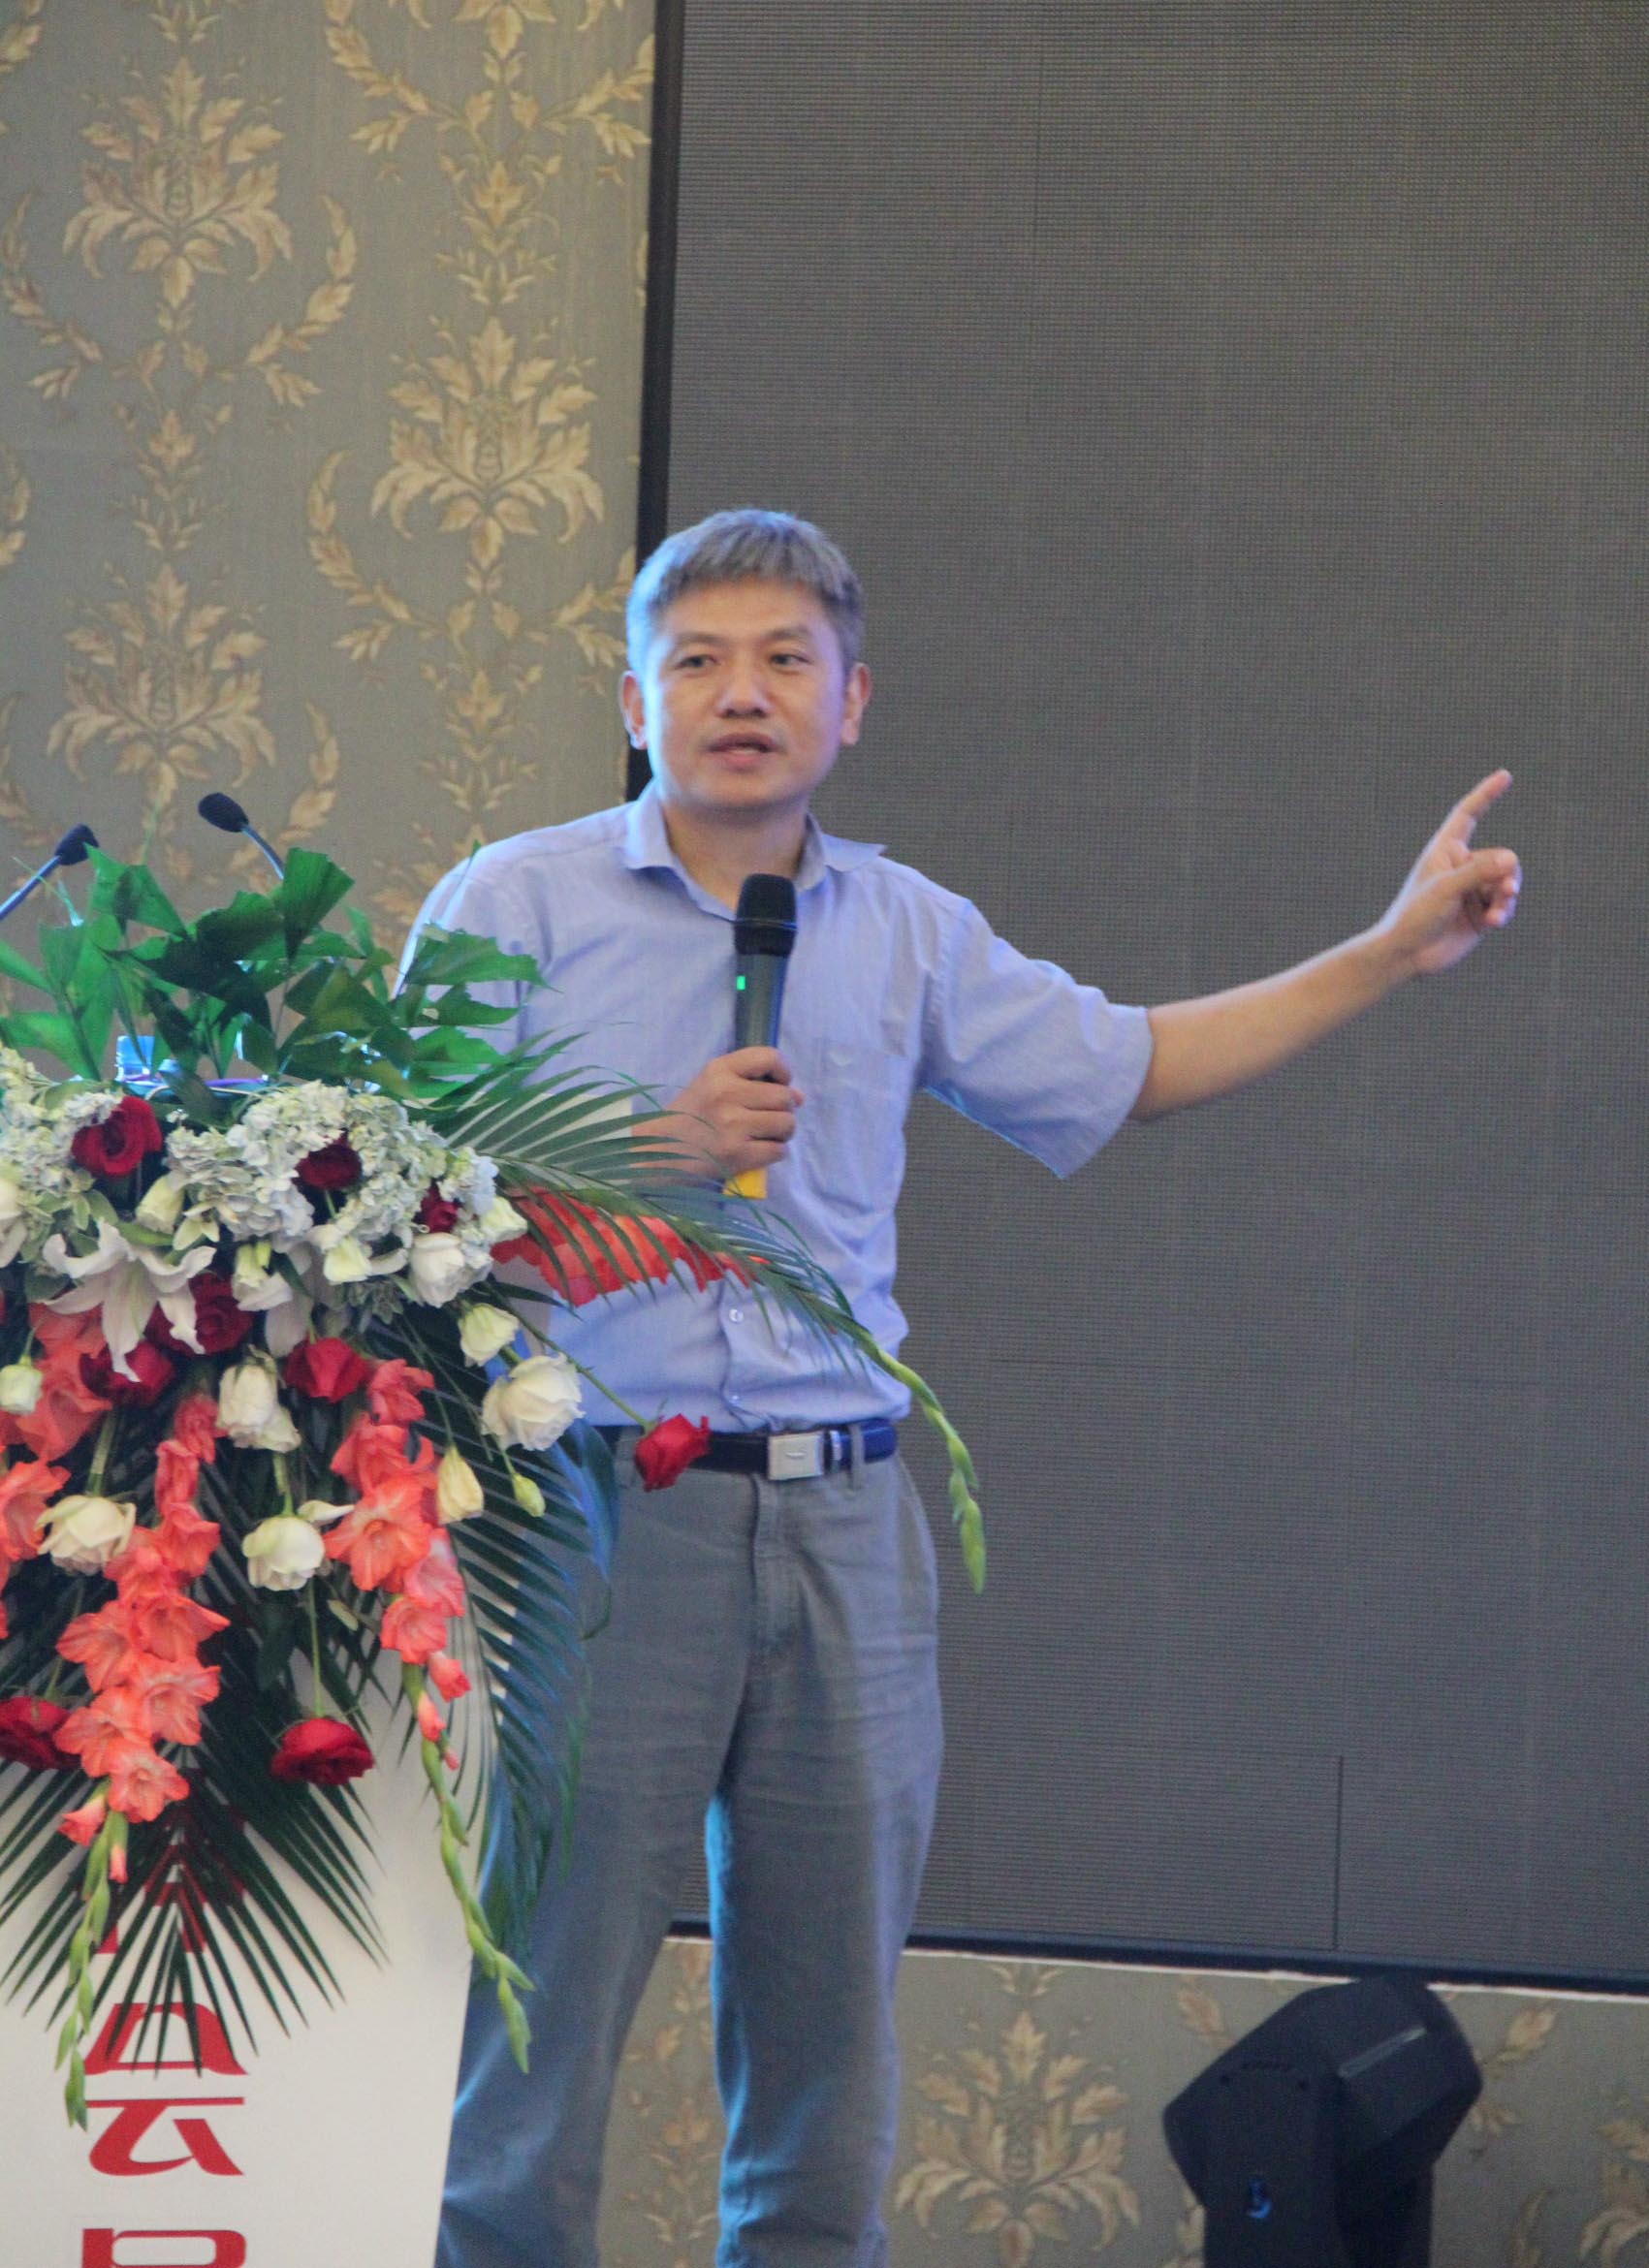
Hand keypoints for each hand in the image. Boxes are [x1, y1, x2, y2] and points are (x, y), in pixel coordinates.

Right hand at [651, 1048, 802, 1180]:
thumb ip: (752, 1083)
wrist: (654, 1153)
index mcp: (718, 1070)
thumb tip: (799, 1095)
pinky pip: (778, 1150)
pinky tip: (758, 1151)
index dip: (784, 1071)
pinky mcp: (736, 1155)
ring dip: (783, 1132)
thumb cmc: (687, 1117)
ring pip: (787, 1124)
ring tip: (765, 1134)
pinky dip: (774, 1152)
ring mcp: (732, 1126)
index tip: (780, 1083)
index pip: (769, 1057)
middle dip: (785, 1108)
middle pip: (784, 1096)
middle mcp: (726, 1094)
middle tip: (769, 1117)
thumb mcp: (710, 1086)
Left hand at [1375, 769, 1521, 977]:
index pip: (1468, 815)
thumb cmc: (1415, 915)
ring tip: (1498, 912)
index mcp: (1446, 851)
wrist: (1406, 953)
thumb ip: (1478, 872)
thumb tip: (1510, 858)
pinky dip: (1504, 911)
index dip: (1485, 795)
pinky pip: (1504, 905)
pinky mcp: (1479, 914)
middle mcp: (1461, 867)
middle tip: (1506, 889)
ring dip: (1506, 896)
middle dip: (1507, 873)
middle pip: (1500, 858)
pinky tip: (1495, 922)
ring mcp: (1471, 891)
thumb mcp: (1445, 889)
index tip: (1504, 776)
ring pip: (1506, 883)